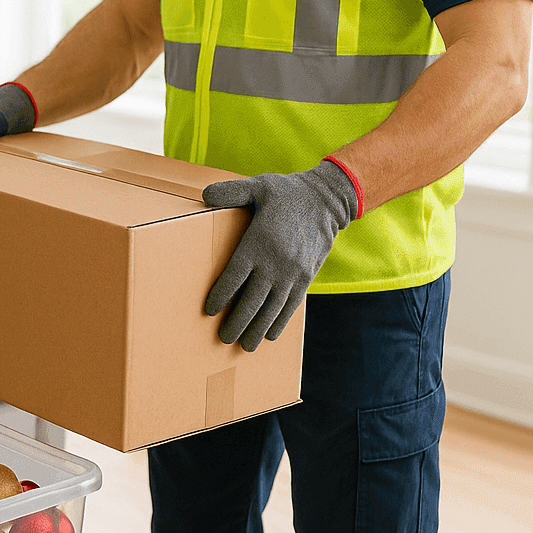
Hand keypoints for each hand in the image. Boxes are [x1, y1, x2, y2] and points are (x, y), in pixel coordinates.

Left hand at [202, 161, 357, 350]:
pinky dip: (280, 322)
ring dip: (257, 328)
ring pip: (272, 308)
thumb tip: (204, 196)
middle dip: (237, 321)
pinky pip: (291, 305)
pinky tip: (269, 335)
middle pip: (252, 299)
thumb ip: (231, 192)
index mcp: (258, 243)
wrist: (328, 200)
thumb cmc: (286, 193)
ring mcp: (293, 272)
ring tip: (245, 346)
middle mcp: (275, 262)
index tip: (209, 311)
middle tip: (223, 338)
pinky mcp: (306, 277)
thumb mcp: (258, 186)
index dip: (221, 296)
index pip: (234, 276)